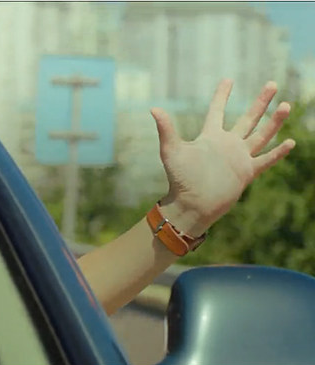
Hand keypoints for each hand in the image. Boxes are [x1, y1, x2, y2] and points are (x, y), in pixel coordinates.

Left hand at [150, 79, 294, 236]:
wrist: (192, 204)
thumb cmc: (180, 179)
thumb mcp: (172, 151)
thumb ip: (166, 129)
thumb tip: (153, 108)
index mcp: (210, 137)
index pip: (217, 111)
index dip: (222, 95)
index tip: (228, 79)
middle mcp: (227, 145)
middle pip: (248, 118)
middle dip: (260, 102)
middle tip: (272, 84)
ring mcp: (238, 158)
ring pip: (261, 135)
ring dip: (274, 121)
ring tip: (286, 105)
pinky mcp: (246, 172)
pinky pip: (266, 160)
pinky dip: (278, 152)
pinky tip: (290, 142)